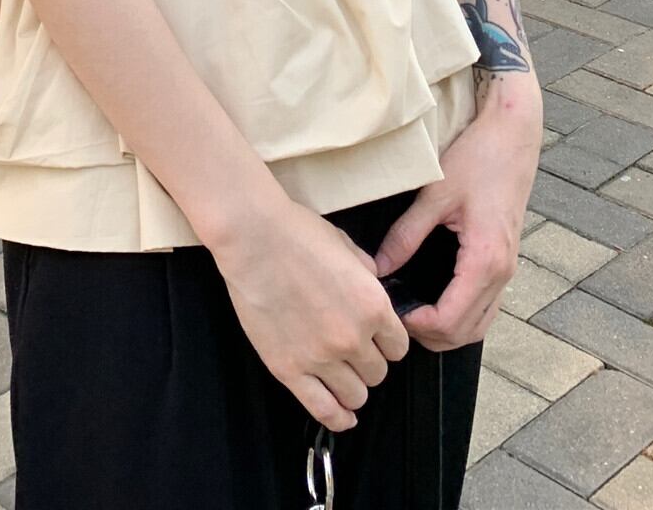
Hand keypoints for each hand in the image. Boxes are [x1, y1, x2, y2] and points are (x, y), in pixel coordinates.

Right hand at [210, 193, 411, 432]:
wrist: (253, 238)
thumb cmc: (298, 233)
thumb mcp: (347, 246)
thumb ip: (367, 274)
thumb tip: (373, 284)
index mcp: (373, 305)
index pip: (399, 347)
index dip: (387, 343)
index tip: (376, 339)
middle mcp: (353, 338)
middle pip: (378, 373)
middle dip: (369, 362)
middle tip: (353, 350)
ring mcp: (321, 358)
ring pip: (356, 396)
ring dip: (352, 386)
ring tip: (342, 375)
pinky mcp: (289, 370)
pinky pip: (323, 410)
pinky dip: (337, 418)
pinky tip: (342, 416)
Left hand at [371, 76, 542, 352]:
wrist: (513, 135)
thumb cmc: (478, 158)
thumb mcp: (435, 194)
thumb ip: (404, 235)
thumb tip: (377, 268)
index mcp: (485, 260)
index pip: (451, 321)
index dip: (418, 327)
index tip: (390, 313)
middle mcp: (502, 272)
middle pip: (466, 333)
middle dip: (430, 336)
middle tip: (395, 317)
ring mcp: (508, 269)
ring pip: (479, 324)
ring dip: (448, 330)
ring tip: (412, 313)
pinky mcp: (506, 260)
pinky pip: (486, 305)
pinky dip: (463, 314)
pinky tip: (436, 300)